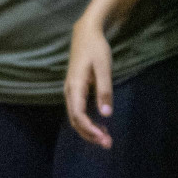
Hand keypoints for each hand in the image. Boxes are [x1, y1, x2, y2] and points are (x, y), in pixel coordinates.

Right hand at [66, 17, 114, 148]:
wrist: (85, 33)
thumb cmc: (96, 49)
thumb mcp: (104, 68)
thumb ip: (104, 91)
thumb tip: (106, 114)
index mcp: (75, 86)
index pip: (78, 114)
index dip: (89, 129)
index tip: (103, 138)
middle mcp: (69, 91)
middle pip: (75, 119)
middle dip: (89, 134)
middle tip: (108, 144)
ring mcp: (71, 90)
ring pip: (75, 117)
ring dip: (88, 129)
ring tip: (105, 138)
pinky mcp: (76, 89)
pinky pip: (78, 110)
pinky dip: (88, 121)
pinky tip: (100, 125)